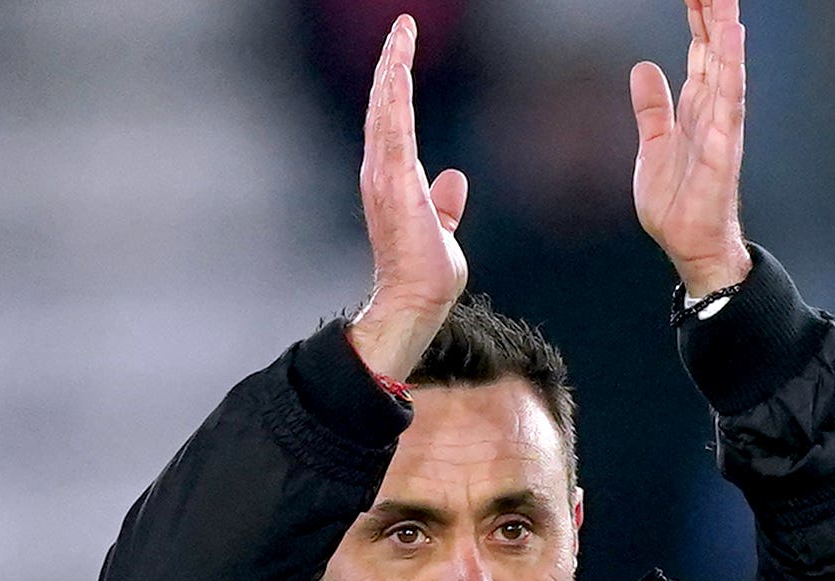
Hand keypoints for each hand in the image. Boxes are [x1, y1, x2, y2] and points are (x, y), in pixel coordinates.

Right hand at [350, 14, 468, 381]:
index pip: (392, 120)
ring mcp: (383, 175)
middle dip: (392, 63)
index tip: (402, 52)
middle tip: (402, 27)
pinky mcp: (394, 183)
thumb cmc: (425, 271)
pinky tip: (399, 67)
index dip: (396, 85)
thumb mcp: (441, 226)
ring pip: (386, 110)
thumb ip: (444, 202)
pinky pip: (394, 128)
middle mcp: (380, 170)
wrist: (416, 299)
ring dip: (393, 69)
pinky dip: (395, 95)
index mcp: (391, 178)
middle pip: (384, 105)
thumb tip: (454, 178)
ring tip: (402, 35)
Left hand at [630, 0, 753, 296]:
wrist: (687, 243)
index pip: (700, 48)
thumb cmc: (677, 201)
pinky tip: (733, 37)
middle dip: (715, 10)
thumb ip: (652, 107)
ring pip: (726, 62)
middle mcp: (713, 108)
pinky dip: (732, 66)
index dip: (698, 15)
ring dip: (727, 27)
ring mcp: (721, 123)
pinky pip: (729, 98)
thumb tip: (644, 68)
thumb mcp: (652, 145)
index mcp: (696, 105)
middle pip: (716, 46)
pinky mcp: (723, 144)